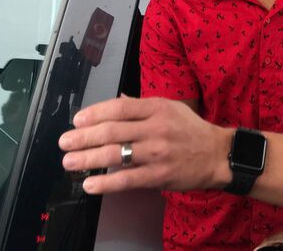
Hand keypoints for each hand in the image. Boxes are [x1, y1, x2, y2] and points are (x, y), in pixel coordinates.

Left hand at [58, 96, 230, 194]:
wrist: (217, 154)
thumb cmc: (191, 130)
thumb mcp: (170, 107)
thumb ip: (141, 104)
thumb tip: (116, 98)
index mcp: (157, 108)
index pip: (119, 107)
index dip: (95, 113)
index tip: (77, 120)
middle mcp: (156, 128)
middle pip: (112, 131)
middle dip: (83, 137)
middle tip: (65, 143)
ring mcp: (157, 152)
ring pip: (115, 155)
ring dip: (87, 159)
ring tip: (69, 162)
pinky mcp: (159, 175)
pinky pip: (127, 179)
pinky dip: (105, 183)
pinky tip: (90, 184)